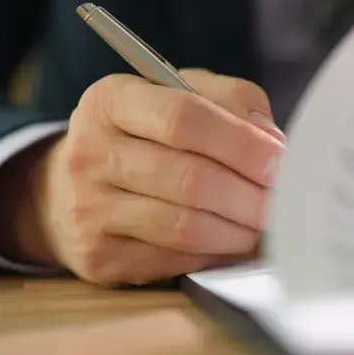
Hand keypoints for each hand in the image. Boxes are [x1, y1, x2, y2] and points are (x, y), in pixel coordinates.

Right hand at [0, 69, 285, 285]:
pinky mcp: (100, 257)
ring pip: (186, 227)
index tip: (279, 159)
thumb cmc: (147, 134)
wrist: (69, 189)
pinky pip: (177, 260)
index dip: (242, 143)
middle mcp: (91, 153)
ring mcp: (89, 210)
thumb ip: (232, 103)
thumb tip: (273, 145)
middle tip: (285, 199)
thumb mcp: (182, 94)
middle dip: (251, 194)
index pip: (184, 119)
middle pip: (190, 178)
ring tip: (266, 221)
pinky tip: (234, 239)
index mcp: (112, 101)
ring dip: (240, 228)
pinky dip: (218, 252)